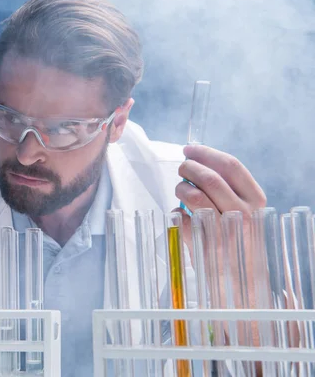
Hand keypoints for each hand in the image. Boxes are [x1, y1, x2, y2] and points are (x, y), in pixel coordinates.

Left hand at [174, 145, 266, 346]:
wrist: (241, 283)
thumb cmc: (237, 241)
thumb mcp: (242, 213)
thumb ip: (227, 190)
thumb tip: (198, 163)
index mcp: (255, 201)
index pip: (231, 166)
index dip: (207, 152)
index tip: (190, 148)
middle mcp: (243, 213)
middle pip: (209, 177)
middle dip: (188, 167)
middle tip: (181, 168)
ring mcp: (224, 229)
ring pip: (193, 195)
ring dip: (181, 188)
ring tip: (180, 191)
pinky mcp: (204, 245)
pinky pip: (181, 219)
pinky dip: (175, 214)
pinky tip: (180, 217)